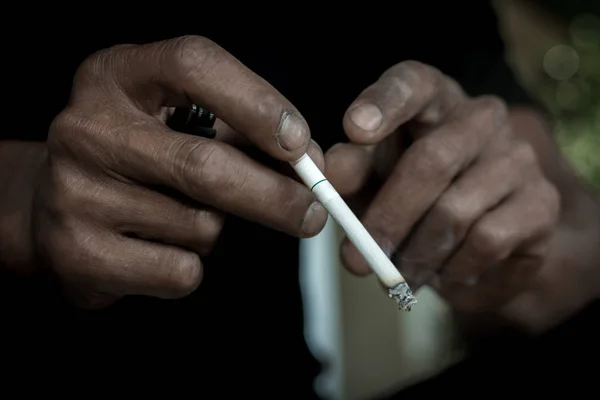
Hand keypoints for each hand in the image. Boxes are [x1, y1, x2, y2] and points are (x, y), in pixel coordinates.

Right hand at [31, 36, 326, 307]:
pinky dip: (190, 266)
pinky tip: (158, 248)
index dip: (257, 103)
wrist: (51, 203)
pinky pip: (179, 271)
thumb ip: (240, 132)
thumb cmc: (136, 155)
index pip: (194, 66)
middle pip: (204, 165)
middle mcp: (87, 128)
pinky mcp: (78, 254)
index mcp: (117, 76)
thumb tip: (308, 164)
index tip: (299, 143)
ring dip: (216, 230)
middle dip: (275, 196)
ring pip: (199, 225)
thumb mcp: (175, 119)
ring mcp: (75, 193)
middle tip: (314, 213)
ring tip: (180, 216)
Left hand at [326, 61, 561, 318]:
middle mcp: (481, 117)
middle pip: (432, 160)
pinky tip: (439, 273)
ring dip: (415, 254)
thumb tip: (332, 174)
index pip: (412, 83)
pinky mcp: (541, 202)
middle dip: (387, 217)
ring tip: (396, 274)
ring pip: (455, 210)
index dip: (383, 103)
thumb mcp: (372, 182)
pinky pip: (486, 241)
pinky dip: (451, 268)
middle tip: (358, 258)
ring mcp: (518, 157)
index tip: (354, 129)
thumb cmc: (411, 197)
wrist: (479, 237)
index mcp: (432, 100)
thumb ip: (353, 173)